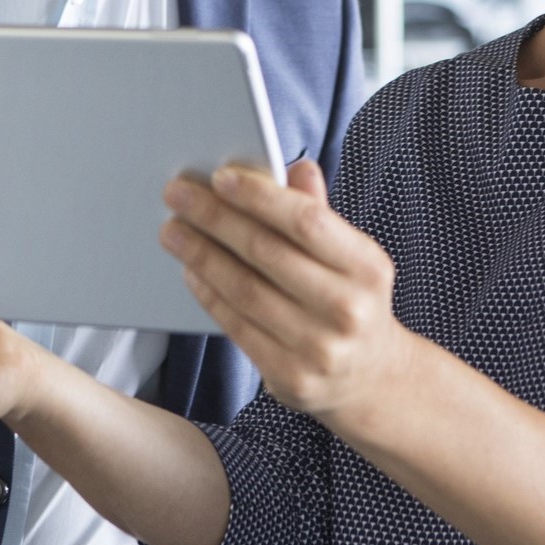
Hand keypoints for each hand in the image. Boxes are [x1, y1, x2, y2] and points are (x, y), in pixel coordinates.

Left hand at [160, 161, 408, 427]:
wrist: (370, 377)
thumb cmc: (351, 299)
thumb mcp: (351, 255)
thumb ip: (320, 212)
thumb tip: (296, 167)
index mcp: (367, 267)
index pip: (306, 220)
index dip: (259, 196)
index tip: (220, 177)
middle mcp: (347, 309)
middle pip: (266, 252)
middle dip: (214, 218)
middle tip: (177, 194)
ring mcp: (319, 348)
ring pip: (244, 290)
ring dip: (200, 254)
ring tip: (173, 230)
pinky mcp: (290, 376)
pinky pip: (237, 326)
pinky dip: (209, 293)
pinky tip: (191, 269)